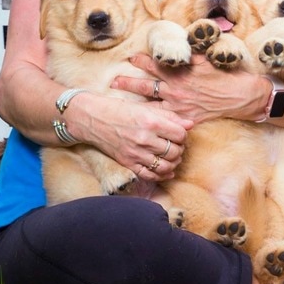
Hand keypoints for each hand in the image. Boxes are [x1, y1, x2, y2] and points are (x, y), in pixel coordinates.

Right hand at [66, 91, 192, 180]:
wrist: (93, 118)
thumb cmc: (120, 110)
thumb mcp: (146, 108)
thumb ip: (169, 116)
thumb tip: (190, 124)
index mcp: (151, 122)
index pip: (180, 135)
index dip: (183, 135)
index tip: (179, 134)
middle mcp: (145, 139)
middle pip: (175, 152)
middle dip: (179, 149)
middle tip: (176, 145)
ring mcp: (136, 153)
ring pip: (165, 166)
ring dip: (173, 163)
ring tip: (172, 157)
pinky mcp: (128, 163)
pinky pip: (150, 175)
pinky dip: (161, 175)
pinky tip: (165, 171)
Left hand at [114, 52, 264, 123]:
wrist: (242, 96)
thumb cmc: (226, 74)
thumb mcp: (207, 58)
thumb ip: (189, 53)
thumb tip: (178, 46)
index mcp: (180, 72)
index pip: (154, 64)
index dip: (140, 61)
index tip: (131, 59)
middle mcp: (176, 89)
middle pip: (145, 86)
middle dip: (128, 84)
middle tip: (113, 83)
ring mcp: (180, 106)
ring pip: (151, 105)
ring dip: (135, 103)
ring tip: (120, 104)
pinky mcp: (186, 119)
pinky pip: (166, 121)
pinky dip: (154, 120)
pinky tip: (144, 122)